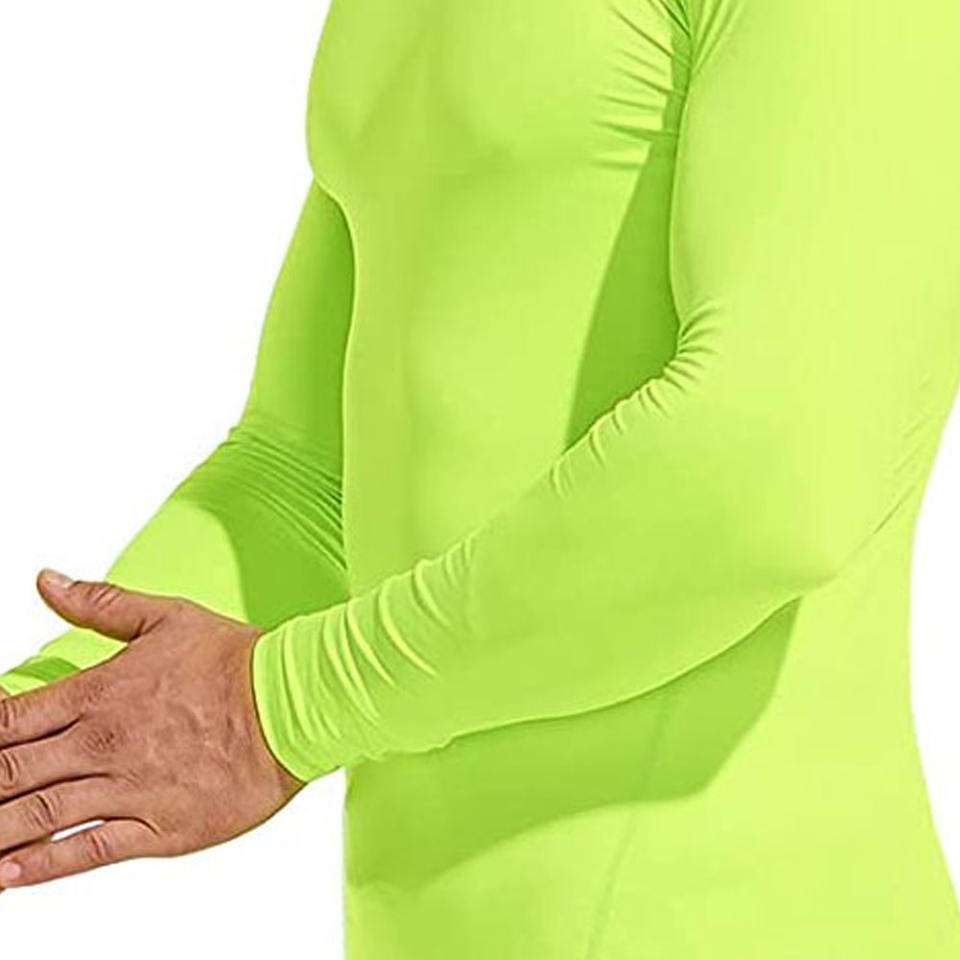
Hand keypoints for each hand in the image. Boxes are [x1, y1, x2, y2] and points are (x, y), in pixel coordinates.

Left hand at [0, 571, 301, 887]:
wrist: (294, 703)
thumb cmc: (236, 661)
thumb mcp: (166, 616)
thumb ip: (99, 602)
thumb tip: (45, 580)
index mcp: (99, 691)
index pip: (8, 719)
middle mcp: (102, 743)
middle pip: (8, 773)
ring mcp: (127, 789)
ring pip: (35, 817)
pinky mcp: (156, 828)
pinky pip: (83, 852)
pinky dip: (37, 866)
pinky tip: (7, 875)